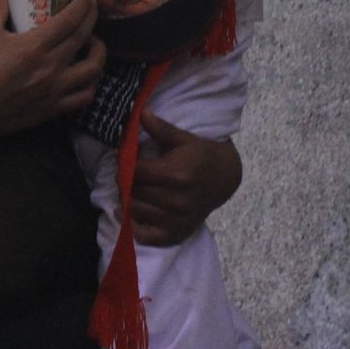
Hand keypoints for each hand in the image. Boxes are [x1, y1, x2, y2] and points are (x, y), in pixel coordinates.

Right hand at [0, 0, 106, 134]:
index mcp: (35, 46)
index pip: (69, 20)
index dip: (82, 5)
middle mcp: (51, 67)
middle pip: (84, 38)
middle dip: (92, 19)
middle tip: (92, 9)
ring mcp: (55, 90)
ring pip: (93, 69)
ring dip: (98, 52)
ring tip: (92, 43)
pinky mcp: (54, 109)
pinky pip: (84, 97)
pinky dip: (91, 84)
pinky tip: (84, 75)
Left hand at [128, 114, 241, 245]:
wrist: (225, 178)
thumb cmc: (202, 154)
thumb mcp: (184, 139)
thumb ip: (161, 129)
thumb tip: (141, 112)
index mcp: (176, 174)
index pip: (136, 173)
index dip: (126, 166)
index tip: (125, 161)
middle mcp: (175, 200)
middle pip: (134, 192)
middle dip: (125, 182)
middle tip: (124, 175)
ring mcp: (175, 219)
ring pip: (136, 211)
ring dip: (128, 200)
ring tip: (128, 189)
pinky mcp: (176, 232)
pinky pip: (146, 236)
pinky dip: (133, 226)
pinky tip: (127, 213)